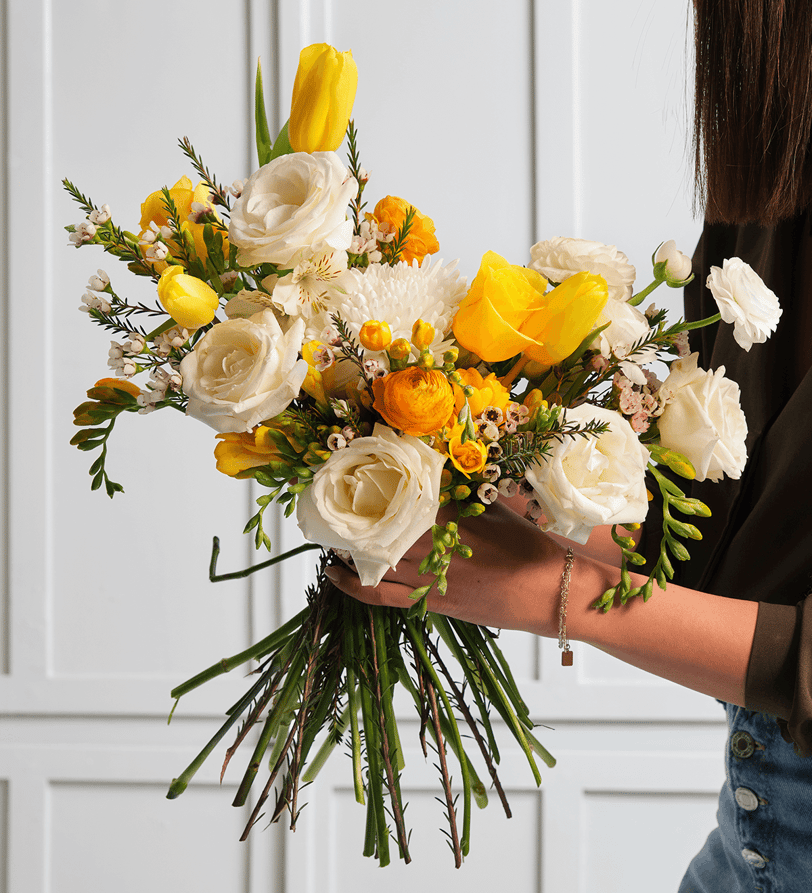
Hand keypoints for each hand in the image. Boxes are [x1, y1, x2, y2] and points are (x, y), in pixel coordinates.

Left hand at [325, 498, 568, 637]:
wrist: (547, 590)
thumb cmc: (527, 546)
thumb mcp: (496, 508)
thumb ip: (466, 491)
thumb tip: (443, 472)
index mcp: (448, 515)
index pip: (398, 496)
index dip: (370, 488)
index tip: (350, 478)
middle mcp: (432, 544)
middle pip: (378, 527)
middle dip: (352, 518)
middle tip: (331, 506)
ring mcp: (429, 575)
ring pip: (373, 560)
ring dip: (347, 548)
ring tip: (328, 536)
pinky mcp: (431, 601)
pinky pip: (381, 596)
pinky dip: (354, 587)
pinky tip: (335, 575)